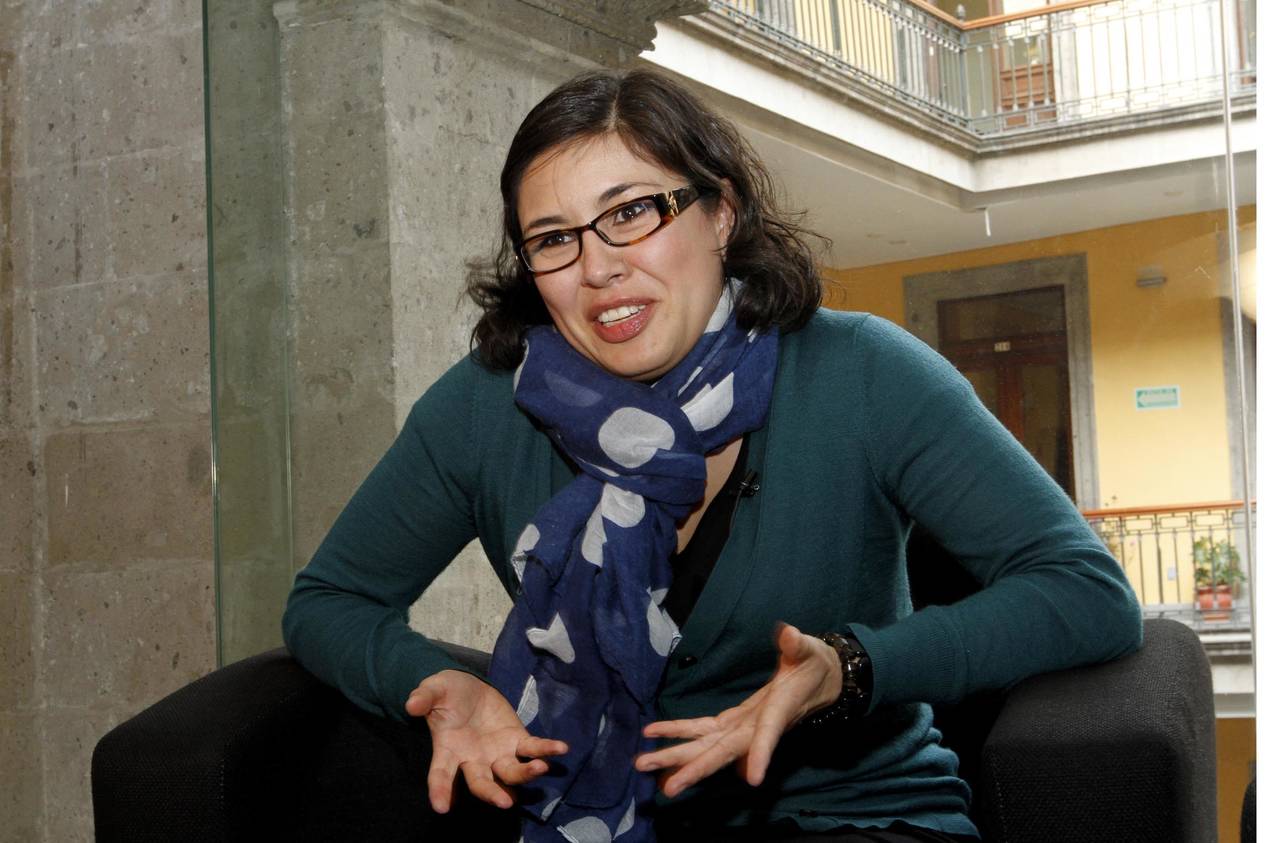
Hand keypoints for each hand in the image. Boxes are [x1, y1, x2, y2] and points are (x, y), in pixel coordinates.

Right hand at [405, 669, 567, 812]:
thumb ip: (424, 697)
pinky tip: (561, 749)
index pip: (441, 774)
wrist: (467, 688)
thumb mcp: (433, 690)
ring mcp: (497, 753)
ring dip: (525, 773)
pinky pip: (532, 748)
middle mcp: (473, 760)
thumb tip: (411, 704)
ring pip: (511, 772)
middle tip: (504, 802)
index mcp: (448, 751)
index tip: (441, 808)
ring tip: (539, 768)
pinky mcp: (516, 740)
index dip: (439, 790)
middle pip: (482, 783)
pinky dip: (546, 750)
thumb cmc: (446, 694)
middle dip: (492, 794)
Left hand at [633, 623, 840, 796]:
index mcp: (778, 709)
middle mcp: (756, 726)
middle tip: (668, 787)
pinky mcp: (734, 722)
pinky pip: (702, 730)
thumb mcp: (809, 651)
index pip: (769, 733)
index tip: (754, 779)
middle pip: (724, 751)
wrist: (819, 681)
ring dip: (676, 757)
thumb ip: (797, 645)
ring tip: (642, 765)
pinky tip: (653, 737)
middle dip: (696, 768)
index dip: (761, 753)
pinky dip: (678, 732)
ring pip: (707, 747)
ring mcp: (743, 727)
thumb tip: (788, 634)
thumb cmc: (814, 665)